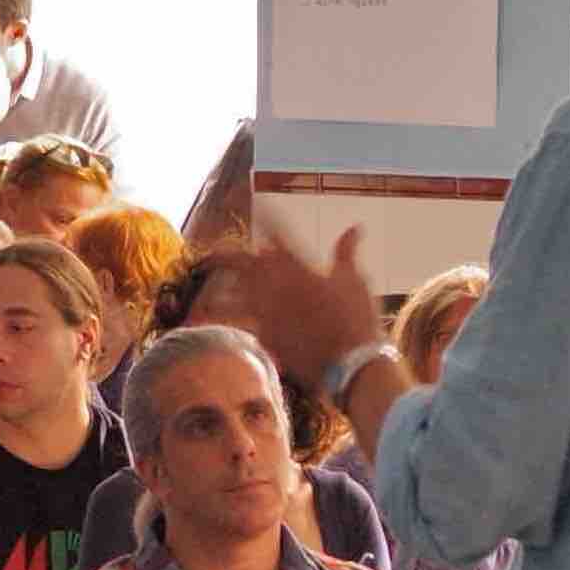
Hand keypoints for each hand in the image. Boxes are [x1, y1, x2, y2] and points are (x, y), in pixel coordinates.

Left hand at [191, 225, 392, 403]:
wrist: (349, 364)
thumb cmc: (356, 318)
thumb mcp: (353, 279)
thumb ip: (347, 250)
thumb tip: (355, 226)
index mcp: (297, 266)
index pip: (278, 232)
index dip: (268, 216)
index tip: (261, 205)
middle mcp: (275, 285)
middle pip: (241, 263)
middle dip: (227, 255)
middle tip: (214, 252)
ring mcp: (265, 312)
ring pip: (232, 294)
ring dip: (224, 289)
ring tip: (213, 289)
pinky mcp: (264, 337)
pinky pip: (241, 325)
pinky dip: (233, 321)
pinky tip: (225, 322)